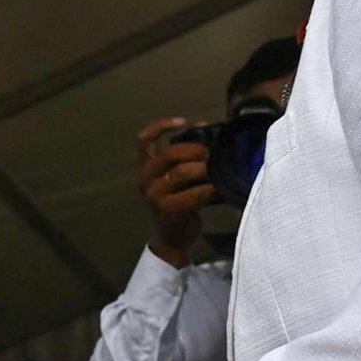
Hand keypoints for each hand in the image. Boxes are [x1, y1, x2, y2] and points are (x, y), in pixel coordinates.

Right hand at [137, 117, 212, 263]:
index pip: (144, 140)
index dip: (162, 126)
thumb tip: (210, 134)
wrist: (173, 238)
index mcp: (145, 168)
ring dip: (203, 168)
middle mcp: (145, 179)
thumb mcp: (176, 178)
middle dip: (195, 150)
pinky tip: (216, 189)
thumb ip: (184, 159)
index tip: (186, 122)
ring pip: (180, 172)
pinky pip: (191, 194)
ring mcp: (154, 195)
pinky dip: (207, 190)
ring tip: (216, 170)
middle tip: (211, 154)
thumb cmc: (179, 203)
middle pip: (169, 153)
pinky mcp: (166, 210)